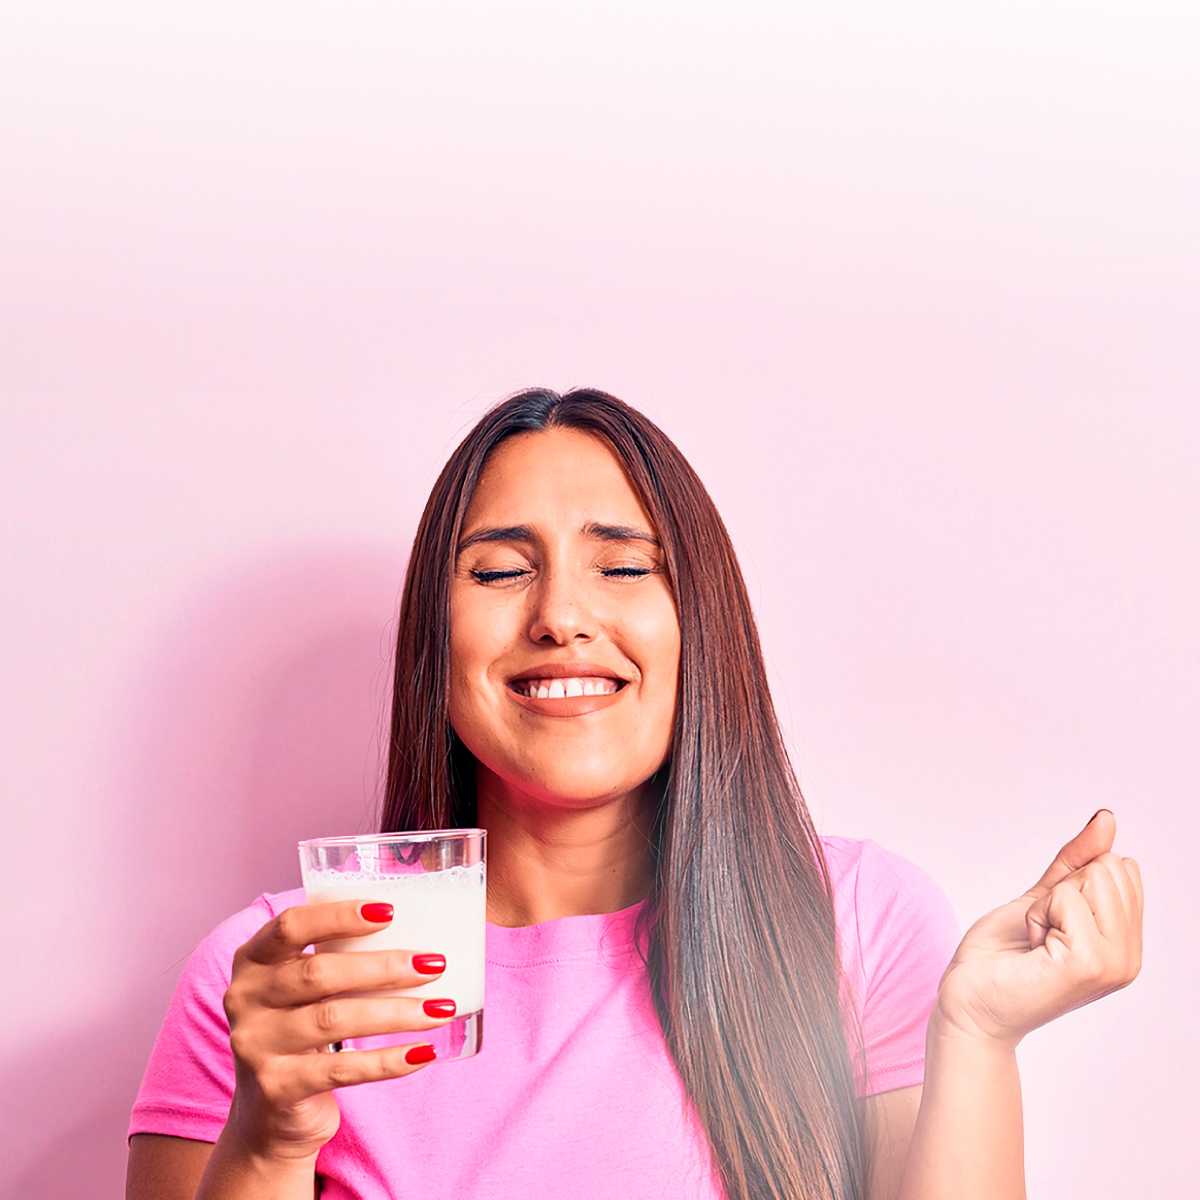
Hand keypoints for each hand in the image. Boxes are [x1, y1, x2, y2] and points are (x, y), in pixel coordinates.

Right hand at [221, 901, 455, 1162]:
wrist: (270, 1114)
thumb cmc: (302, 1029)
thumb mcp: (303, 989)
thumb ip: (335, 957)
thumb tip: (416, 929)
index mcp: (252, 959)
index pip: (291, 925)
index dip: (339, 916)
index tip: (390, 911)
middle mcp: (244, 998)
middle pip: (320, 973)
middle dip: (384, 967)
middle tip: (435, 964)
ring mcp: (256, 1045)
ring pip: (335, 1019)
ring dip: (396, 1012)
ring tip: (442, 1008)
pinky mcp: (276, 1087)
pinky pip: (342, 1069)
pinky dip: (388, 1060)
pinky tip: (423, 1052)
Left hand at [933, 810, 1142, 1048]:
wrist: (969, 1004)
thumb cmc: (1000, 956)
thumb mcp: (1043, 896)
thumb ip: (1077, 861)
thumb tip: (1106, 818)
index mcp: (1125, 943)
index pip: (1122, 867)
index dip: (1073, 880)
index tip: (1051, 920)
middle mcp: (1129, 957)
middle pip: (1110, 867)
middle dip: (1062, 889)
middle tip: (1040, 931)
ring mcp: (1114, 964)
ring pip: (1092, 877)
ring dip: (1048, 902)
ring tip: (1037, 940)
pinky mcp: (1088, 964)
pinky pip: (1067, 898)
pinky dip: (1037, 914)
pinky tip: (1032, 947)